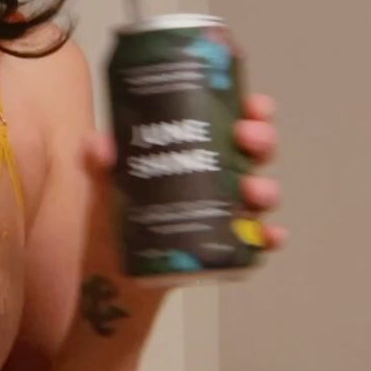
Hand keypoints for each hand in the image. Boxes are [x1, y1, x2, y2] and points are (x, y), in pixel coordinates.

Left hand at [80, 91, 287, 271]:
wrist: (117, 265)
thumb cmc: (123, 210)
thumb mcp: (108, 180)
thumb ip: (101, 162)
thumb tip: (98, 145)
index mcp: (201, 150)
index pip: (235, 122)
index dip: (254, 111)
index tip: (255, 105)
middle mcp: (222, 177)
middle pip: (256, 154)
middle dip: (261, 141)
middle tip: (246, 138)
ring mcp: (228, 212)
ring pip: (261, 196)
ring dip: (265, 189)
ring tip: (251, 191)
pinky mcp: (228, 246)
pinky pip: (257, 243)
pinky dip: (269, 239)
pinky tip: (272, 236)